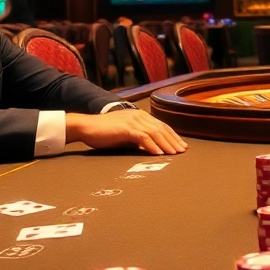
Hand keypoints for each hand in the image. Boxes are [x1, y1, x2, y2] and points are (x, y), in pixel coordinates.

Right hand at [66, 109, 187, 154]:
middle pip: (162, 128)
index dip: (172, 136)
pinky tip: (159, 154)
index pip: (161, 126)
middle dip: (174, 140)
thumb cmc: (104, 133)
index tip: (181, 145)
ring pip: (155, 133)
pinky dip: (153, 146)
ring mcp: (132, 121)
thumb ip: (137, 138)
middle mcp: (139, 115)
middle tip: (183, 151)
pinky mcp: (126, 128)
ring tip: (174, 154)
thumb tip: (150, 149)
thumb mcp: (125, 134)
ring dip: (166, 144)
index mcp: (139, 115)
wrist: (86, 126)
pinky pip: (143, 137)